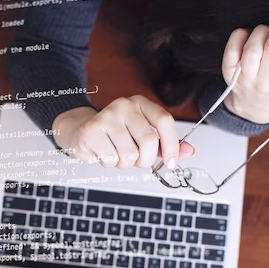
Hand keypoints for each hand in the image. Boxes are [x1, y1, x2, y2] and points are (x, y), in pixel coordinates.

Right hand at [52, 95, 194, 168]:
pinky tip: (103, 153)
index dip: (172, 145)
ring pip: (129, 154)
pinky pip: (111, 159)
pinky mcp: (92, 130)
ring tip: (115, 153)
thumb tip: (189, 151)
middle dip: (145, 160)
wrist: (79, 132)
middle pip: (149, 141)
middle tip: (137, 161)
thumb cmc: (114, 136)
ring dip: (124, 163)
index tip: (171, 162)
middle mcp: (124, 105)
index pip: (164, 120)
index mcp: (141, 103)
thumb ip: (166, 145)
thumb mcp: (142, 137)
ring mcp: (107, 116)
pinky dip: (109, 163)